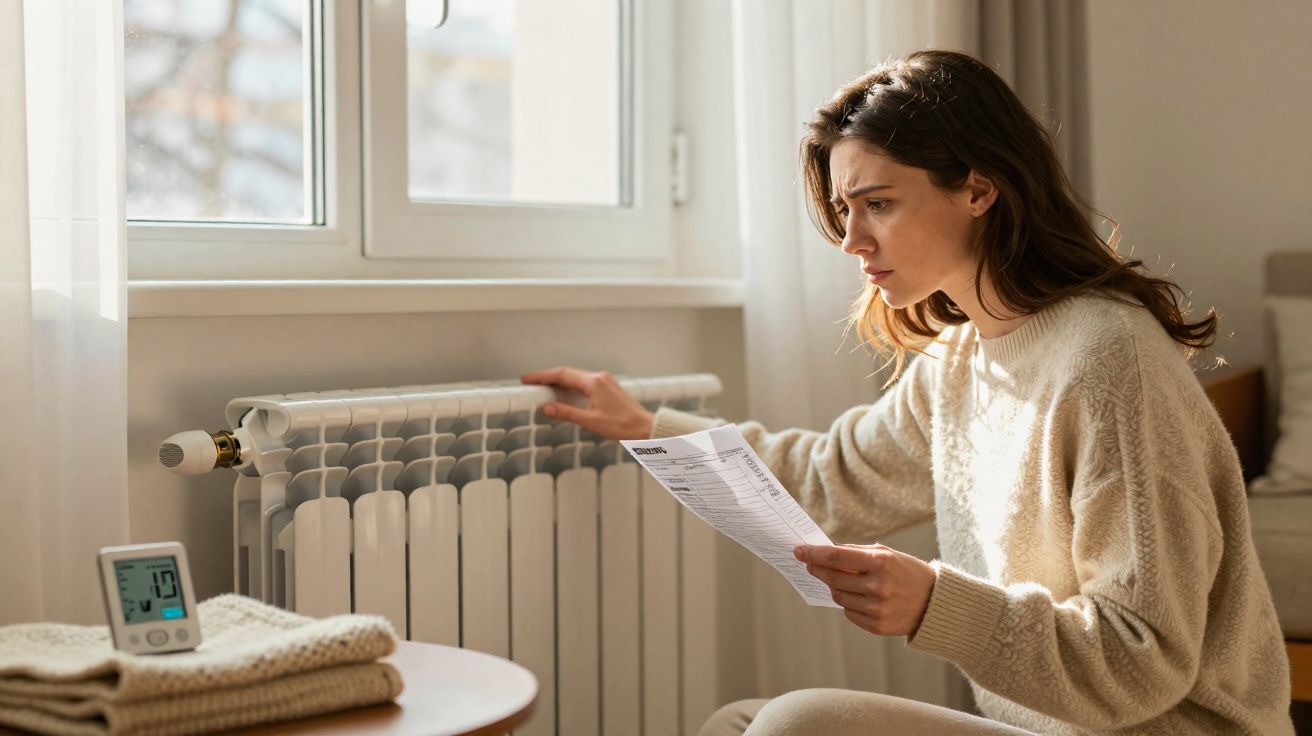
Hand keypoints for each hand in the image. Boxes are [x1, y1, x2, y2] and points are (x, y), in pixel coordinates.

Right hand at [520, 367, 655, 440]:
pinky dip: (570, 385)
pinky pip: (583, 382)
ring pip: (575, 377)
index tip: (527, 379)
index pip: (561, 375)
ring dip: (558, 381)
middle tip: (530, 383)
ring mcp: (604, 381)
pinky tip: (564, 393)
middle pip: (567, 373)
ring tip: (542, 388)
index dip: (542, 376)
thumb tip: (546, 407)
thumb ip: (567, 413)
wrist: (645, 427)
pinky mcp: (607, 387)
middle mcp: (598, 377)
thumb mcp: (591, 421)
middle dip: (547, 377)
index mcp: (594, 383)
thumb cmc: (622, 426)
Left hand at [794, 543, 936, 636]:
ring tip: (842, 580)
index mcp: (880, 563)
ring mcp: (877, 608)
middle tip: (809, 564)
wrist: (935, 603)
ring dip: (834, 587)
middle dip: (817, 570)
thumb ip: (856, 552)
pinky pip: (849, 612)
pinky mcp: (877, 626)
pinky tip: (859, 597)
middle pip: (833, 578)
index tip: (799, 551)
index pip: (836, 557)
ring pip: (838, 597)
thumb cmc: (907, 572)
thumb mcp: (887, 554)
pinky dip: (848, 603)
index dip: (814, 554)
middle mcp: (878, 586)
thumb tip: (825, 553)